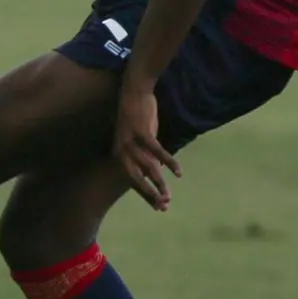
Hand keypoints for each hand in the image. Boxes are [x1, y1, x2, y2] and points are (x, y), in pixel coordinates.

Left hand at [112, 83, 180, 211]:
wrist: (134, 91)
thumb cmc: (138, 116)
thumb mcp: (139, 139)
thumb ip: (144, 156)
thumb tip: (156, 173)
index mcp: (119, 153)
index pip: (131, 179)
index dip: (145, 194)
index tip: (157, 207)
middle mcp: (122, 150)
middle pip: (135, 178)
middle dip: (148, 194)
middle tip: (162, 206)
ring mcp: (131, 141)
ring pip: (146, 168)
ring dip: (158, 183)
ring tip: (169, 195)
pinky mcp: (142, 132)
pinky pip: (157, 151)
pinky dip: (168, 162)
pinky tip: (178, 172)